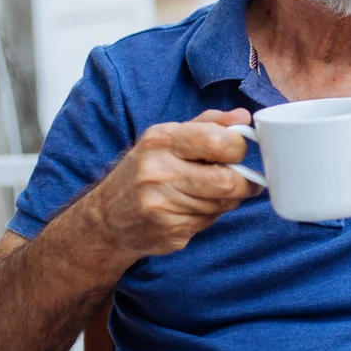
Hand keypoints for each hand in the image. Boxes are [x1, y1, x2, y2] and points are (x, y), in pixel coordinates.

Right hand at [81, 108, 260, 264]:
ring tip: (207, 193)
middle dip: (242, 182)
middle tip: (239, 180)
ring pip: (222, 205)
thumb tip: (243, 117)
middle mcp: (158, 173)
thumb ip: (208, 124)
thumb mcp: (168, 138)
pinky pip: (209, 223)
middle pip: (226, 181)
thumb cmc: (144, 170)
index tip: (237, 152)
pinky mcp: (169, 233)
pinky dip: (209, 216)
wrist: (107, 217)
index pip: (218, 142)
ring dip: (226, 200)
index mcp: (161, 141)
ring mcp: (162, 206)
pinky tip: (190, 210)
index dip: (238, 148)